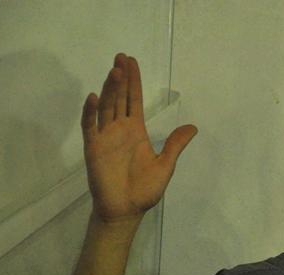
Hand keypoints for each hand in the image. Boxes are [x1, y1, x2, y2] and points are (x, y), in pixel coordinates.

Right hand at [82, 53, 196, 223]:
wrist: (126, 210)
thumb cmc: (144, 190)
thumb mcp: (166, 165)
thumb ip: (175, 145)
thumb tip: (193, 127)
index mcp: (136, 132)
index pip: (133, 101)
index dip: (133, 82)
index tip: (131, 62)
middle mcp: (119, 130)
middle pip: (119, 98)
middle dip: (120, 78)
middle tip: (121, 57)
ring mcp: (105, 138)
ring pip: (106, 107)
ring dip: (109, 89)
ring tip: (115, 71)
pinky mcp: (94, 149)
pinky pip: (90, 127)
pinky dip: (91, 112)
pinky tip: (94, 97)